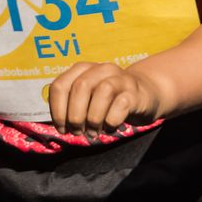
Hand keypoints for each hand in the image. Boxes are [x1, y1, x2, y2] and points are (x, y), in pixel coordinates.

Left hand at [49, 61, 165, 135]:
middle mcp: (102, 69)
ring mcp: (120, 78)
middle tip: (78, 132)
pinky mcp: (135, 93)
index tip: (62, 128)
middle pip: (80, 87)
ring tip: (94, 132)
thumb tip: (60, 125)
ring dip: (94, 119)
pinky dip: (111, 122)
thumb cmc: (109, 101)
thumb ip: (71, 104)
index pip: (60, 85)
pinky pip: (121, 106)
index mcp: (84, 69)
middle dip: (75, 116)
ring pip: (102, 92)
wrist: (144, 95)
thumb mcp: (87, 99)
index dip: (57, 110)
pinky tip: (110, 128)